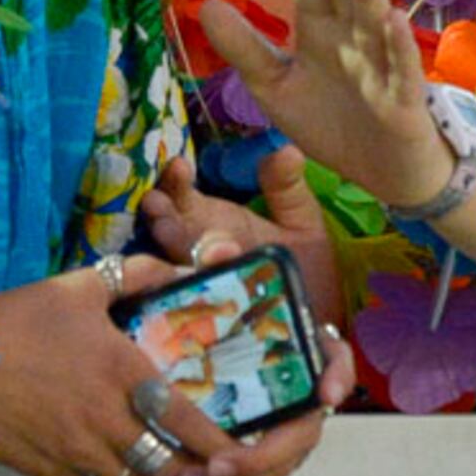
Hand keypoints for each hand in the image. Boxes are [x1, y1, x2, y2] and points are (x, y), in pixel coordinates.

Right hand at [0, 257, 349, 475]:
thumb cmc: (18, 318)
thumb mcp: (78, 285)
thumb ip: (135, 274)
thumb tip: (180, 267)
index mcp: (123, 372)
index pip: (188, 422)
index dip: (220, 446)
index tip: (238, 454)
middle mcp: (107, 420)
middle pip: (168, 470)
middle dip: (191, 474)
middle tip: (199, 465)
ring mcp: (76, 452)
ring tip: (151, 466)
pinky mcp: (46, 472)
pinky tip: (105, 475)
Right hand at [144, 149, 348, 330]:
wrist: (320, 324)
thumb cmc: (305, 269)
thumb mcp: (300, 225)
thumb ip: (288, 190)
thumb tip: (286, 150)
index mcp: (213, 224)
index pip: (182, 198)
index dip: (176, 181)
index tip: (178, 166)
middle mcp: (197, 254)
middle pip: (168, 232)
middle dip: (161, 217)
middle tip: (156, 202)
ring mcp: (200, 287)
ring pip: (172, 268)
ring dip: (167, 253)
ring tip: (165, 232)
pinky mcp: (207, 321)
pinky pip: (184, 308)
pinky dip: (179, 295)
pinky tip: (181, 280)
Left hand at [198, 0, 447, 214]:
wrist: (382, 174)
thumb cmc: (332, 122)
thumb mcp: (275, 88)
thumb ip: (244, 48)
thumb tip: (203, 4)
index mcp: (320, 31)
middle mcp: (352, 38)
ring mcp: (381, 64)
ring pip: (373, 22)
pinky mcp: (403, 98)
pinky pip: (401, 67)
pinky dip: (398, 45)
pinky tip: (393, 20)